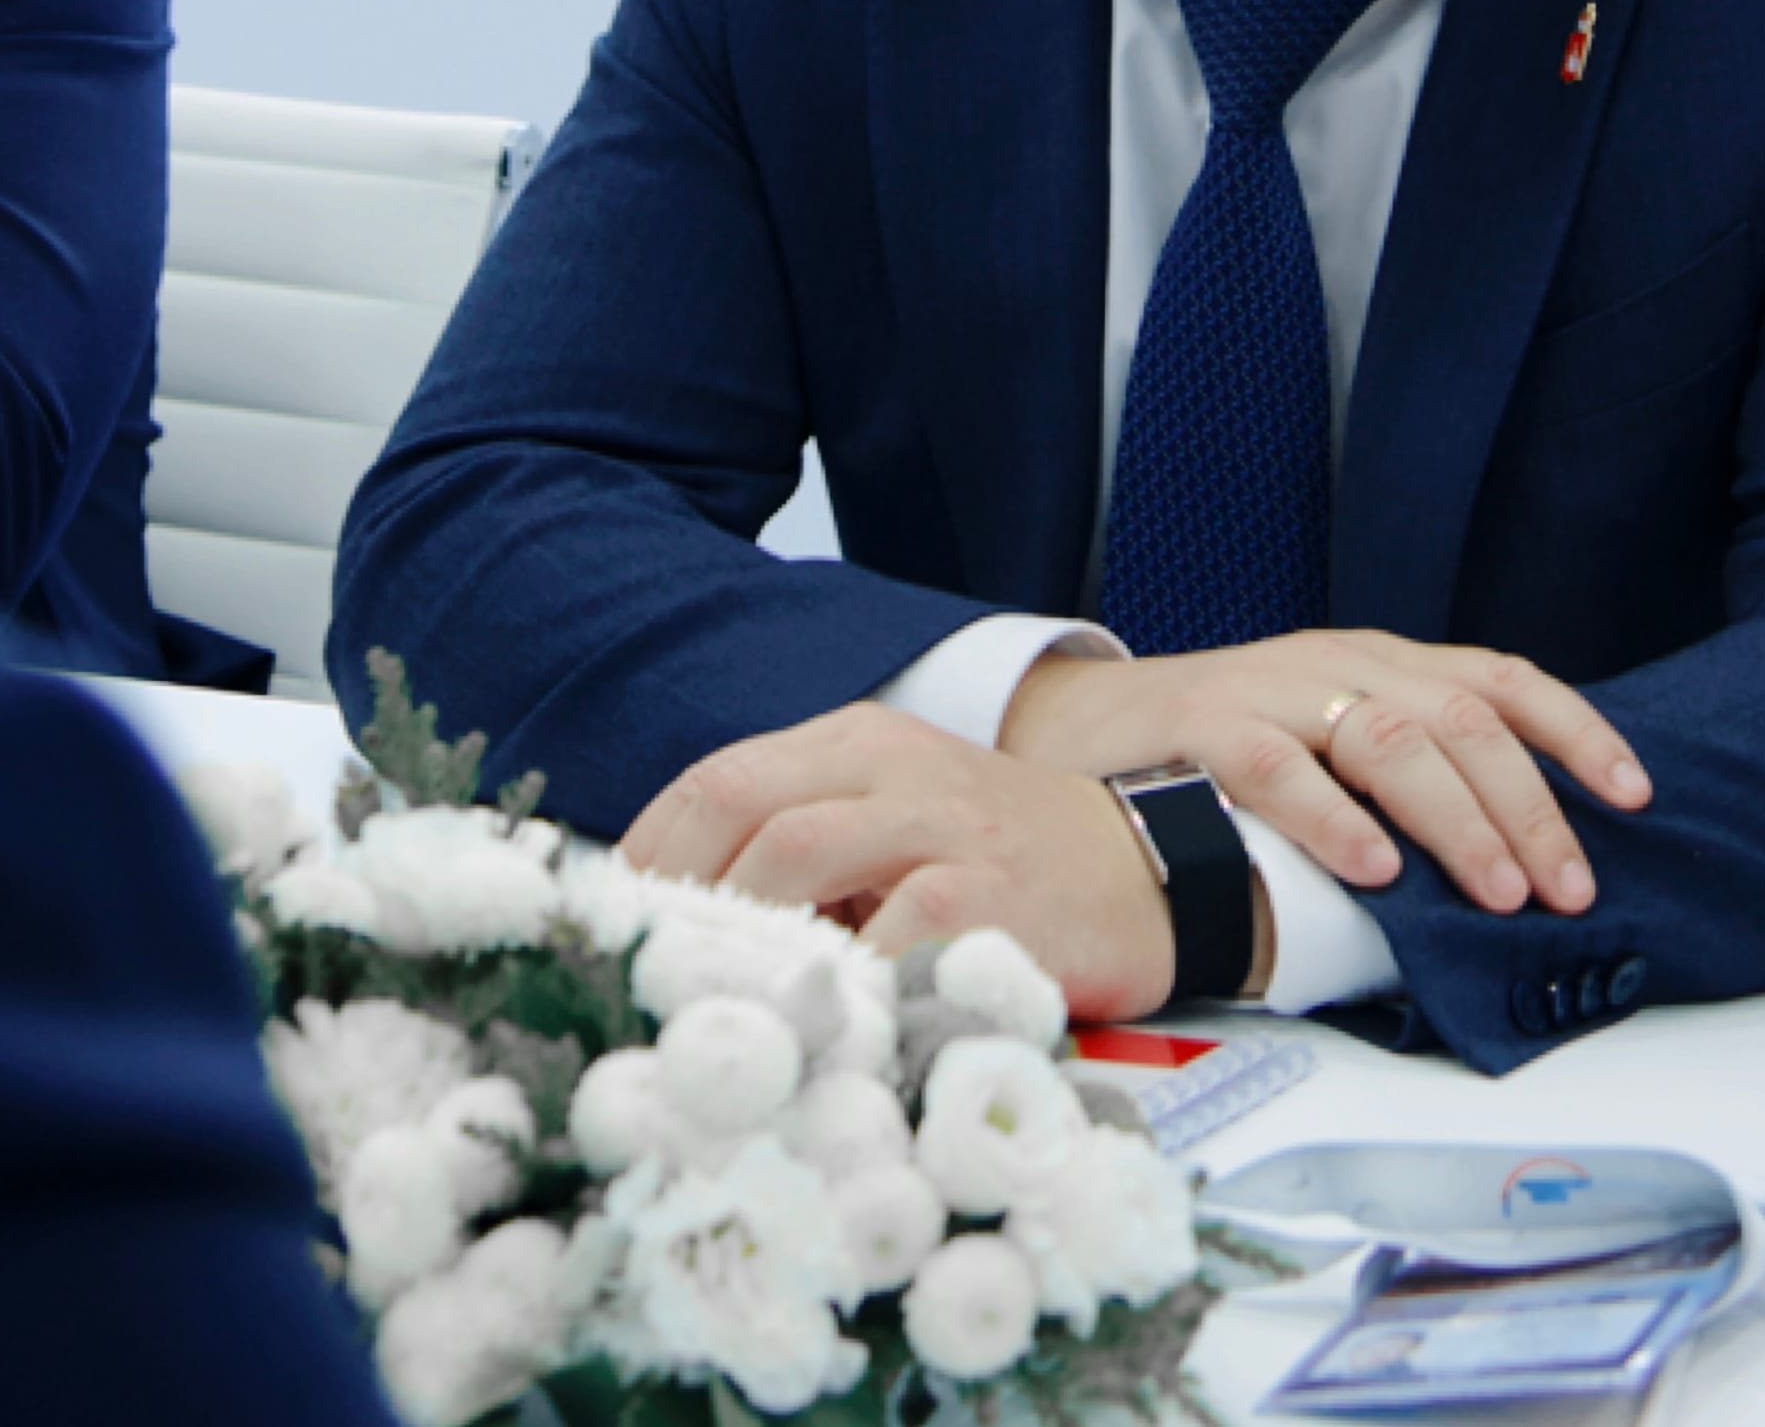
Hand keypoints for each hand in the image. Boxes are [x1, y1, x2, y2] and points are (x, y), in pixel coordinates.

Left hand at [619, 704, 1173, 1021]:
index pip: (715, 777)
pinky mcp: (983, 897)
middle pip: (739, 807)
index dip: (650, 852)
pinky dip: (835, 982)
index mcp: (857, 743)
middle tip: (650, 972)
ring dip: (742, 933)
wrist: (1148, 870)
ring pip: (794, 853)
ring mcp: (939, 826)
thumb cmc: (1001, 864)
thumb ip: (806, 850)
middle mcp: (892, 768)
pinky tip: (815, 1021)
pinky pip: (884, 935)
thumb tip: (681, 927)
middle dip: (677, 894)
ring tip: (721, 998)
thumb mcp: (897, 821)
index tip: (616, 926)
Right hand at [999, 629, 1647, 917]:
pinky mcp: (1202, 723)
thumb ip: (1408, 775)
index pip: (1501, 680)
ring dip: (1456, 819)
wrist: (1080, 729)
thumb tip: (1517, 857)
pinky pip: (1278, 765)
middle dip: (1528, 806)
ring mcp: (1270, 687)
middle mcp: (1338, 663)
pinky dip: (1335, 817)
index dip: (1576, 732)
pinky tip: (1375, 868)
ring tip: (1496, 891)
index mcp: (1382, 664)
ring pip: (1388, 736)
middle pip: (1461, 719)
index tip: (1635, 794)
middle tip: (1566, 888)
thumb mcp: (1330, 745)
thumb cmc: (1221, 755)